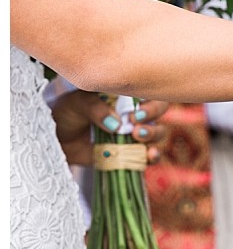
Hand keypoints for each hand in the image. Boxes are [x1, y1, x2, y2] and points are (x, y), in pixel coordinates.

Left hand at [52, 91, 168, 164]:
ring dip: (153, 135)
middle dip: (152, 117)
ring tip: (136, 137)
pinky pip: (148, 156)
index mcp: (126, 94)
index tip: (136, 112)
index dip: (150, 102)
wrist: (57, 138)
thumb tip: (115, 124)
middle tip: (135, 125)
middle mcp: (135, 113)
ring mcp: (135, 134)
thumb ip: (96, 108)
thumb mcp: (78, 103)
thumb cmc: (68, 112)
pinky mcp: (131, 153)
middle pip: (159, 112)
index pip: (150, 92)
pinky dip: (151, 156)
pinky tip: (148, 155)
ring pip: (158, 133)